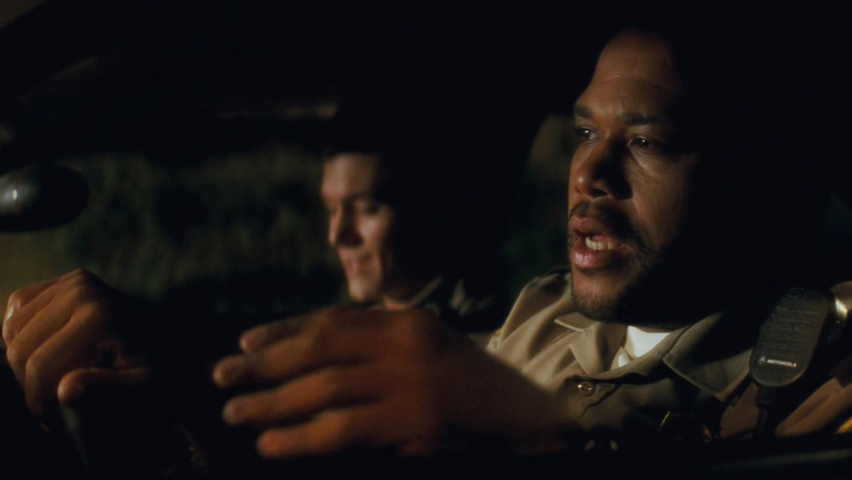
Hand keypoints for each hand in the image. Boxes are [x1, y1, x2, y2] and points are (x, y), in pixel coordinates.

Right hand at [2, 269, 149, 418]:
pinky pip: (18, 309)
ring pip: (13, 331)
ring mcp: (72, 282)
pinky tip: (46, 352)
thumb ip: (104, 390)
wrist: (171, 344)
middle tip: (54, 404)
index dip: (40, 401)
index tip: (55, 422)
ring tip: (54, 381)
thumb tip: (67, 391)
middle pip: (20, 349)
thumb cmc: (157, 371)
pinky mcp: (64, 281)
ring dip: (24, 363)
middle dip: (31, 385)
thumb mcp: (139, 388)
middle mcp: (82, 290)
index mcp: (99, 317)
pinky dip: (21, 335)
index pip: (40, 366)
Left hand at [212, 306, 571, 457]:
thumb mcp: (426, 344)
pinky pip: (342, 432)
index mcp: (404, 322)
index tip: (245, 341)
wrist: (521, 419)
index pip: (331, 322)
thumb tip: (310, 349)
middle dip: (265, 364)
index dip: (282, 332)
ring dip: (271, 403)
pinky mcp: (410, 429)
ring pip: (323, 391)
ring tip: (234, 412)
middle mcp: (403, 347)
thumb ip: (376, 339)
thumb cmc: (465, 382)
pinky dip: (300, 438)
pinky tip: (270, 443)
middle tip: (222, 376)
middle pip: (318, 351)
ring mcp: (407, 388)